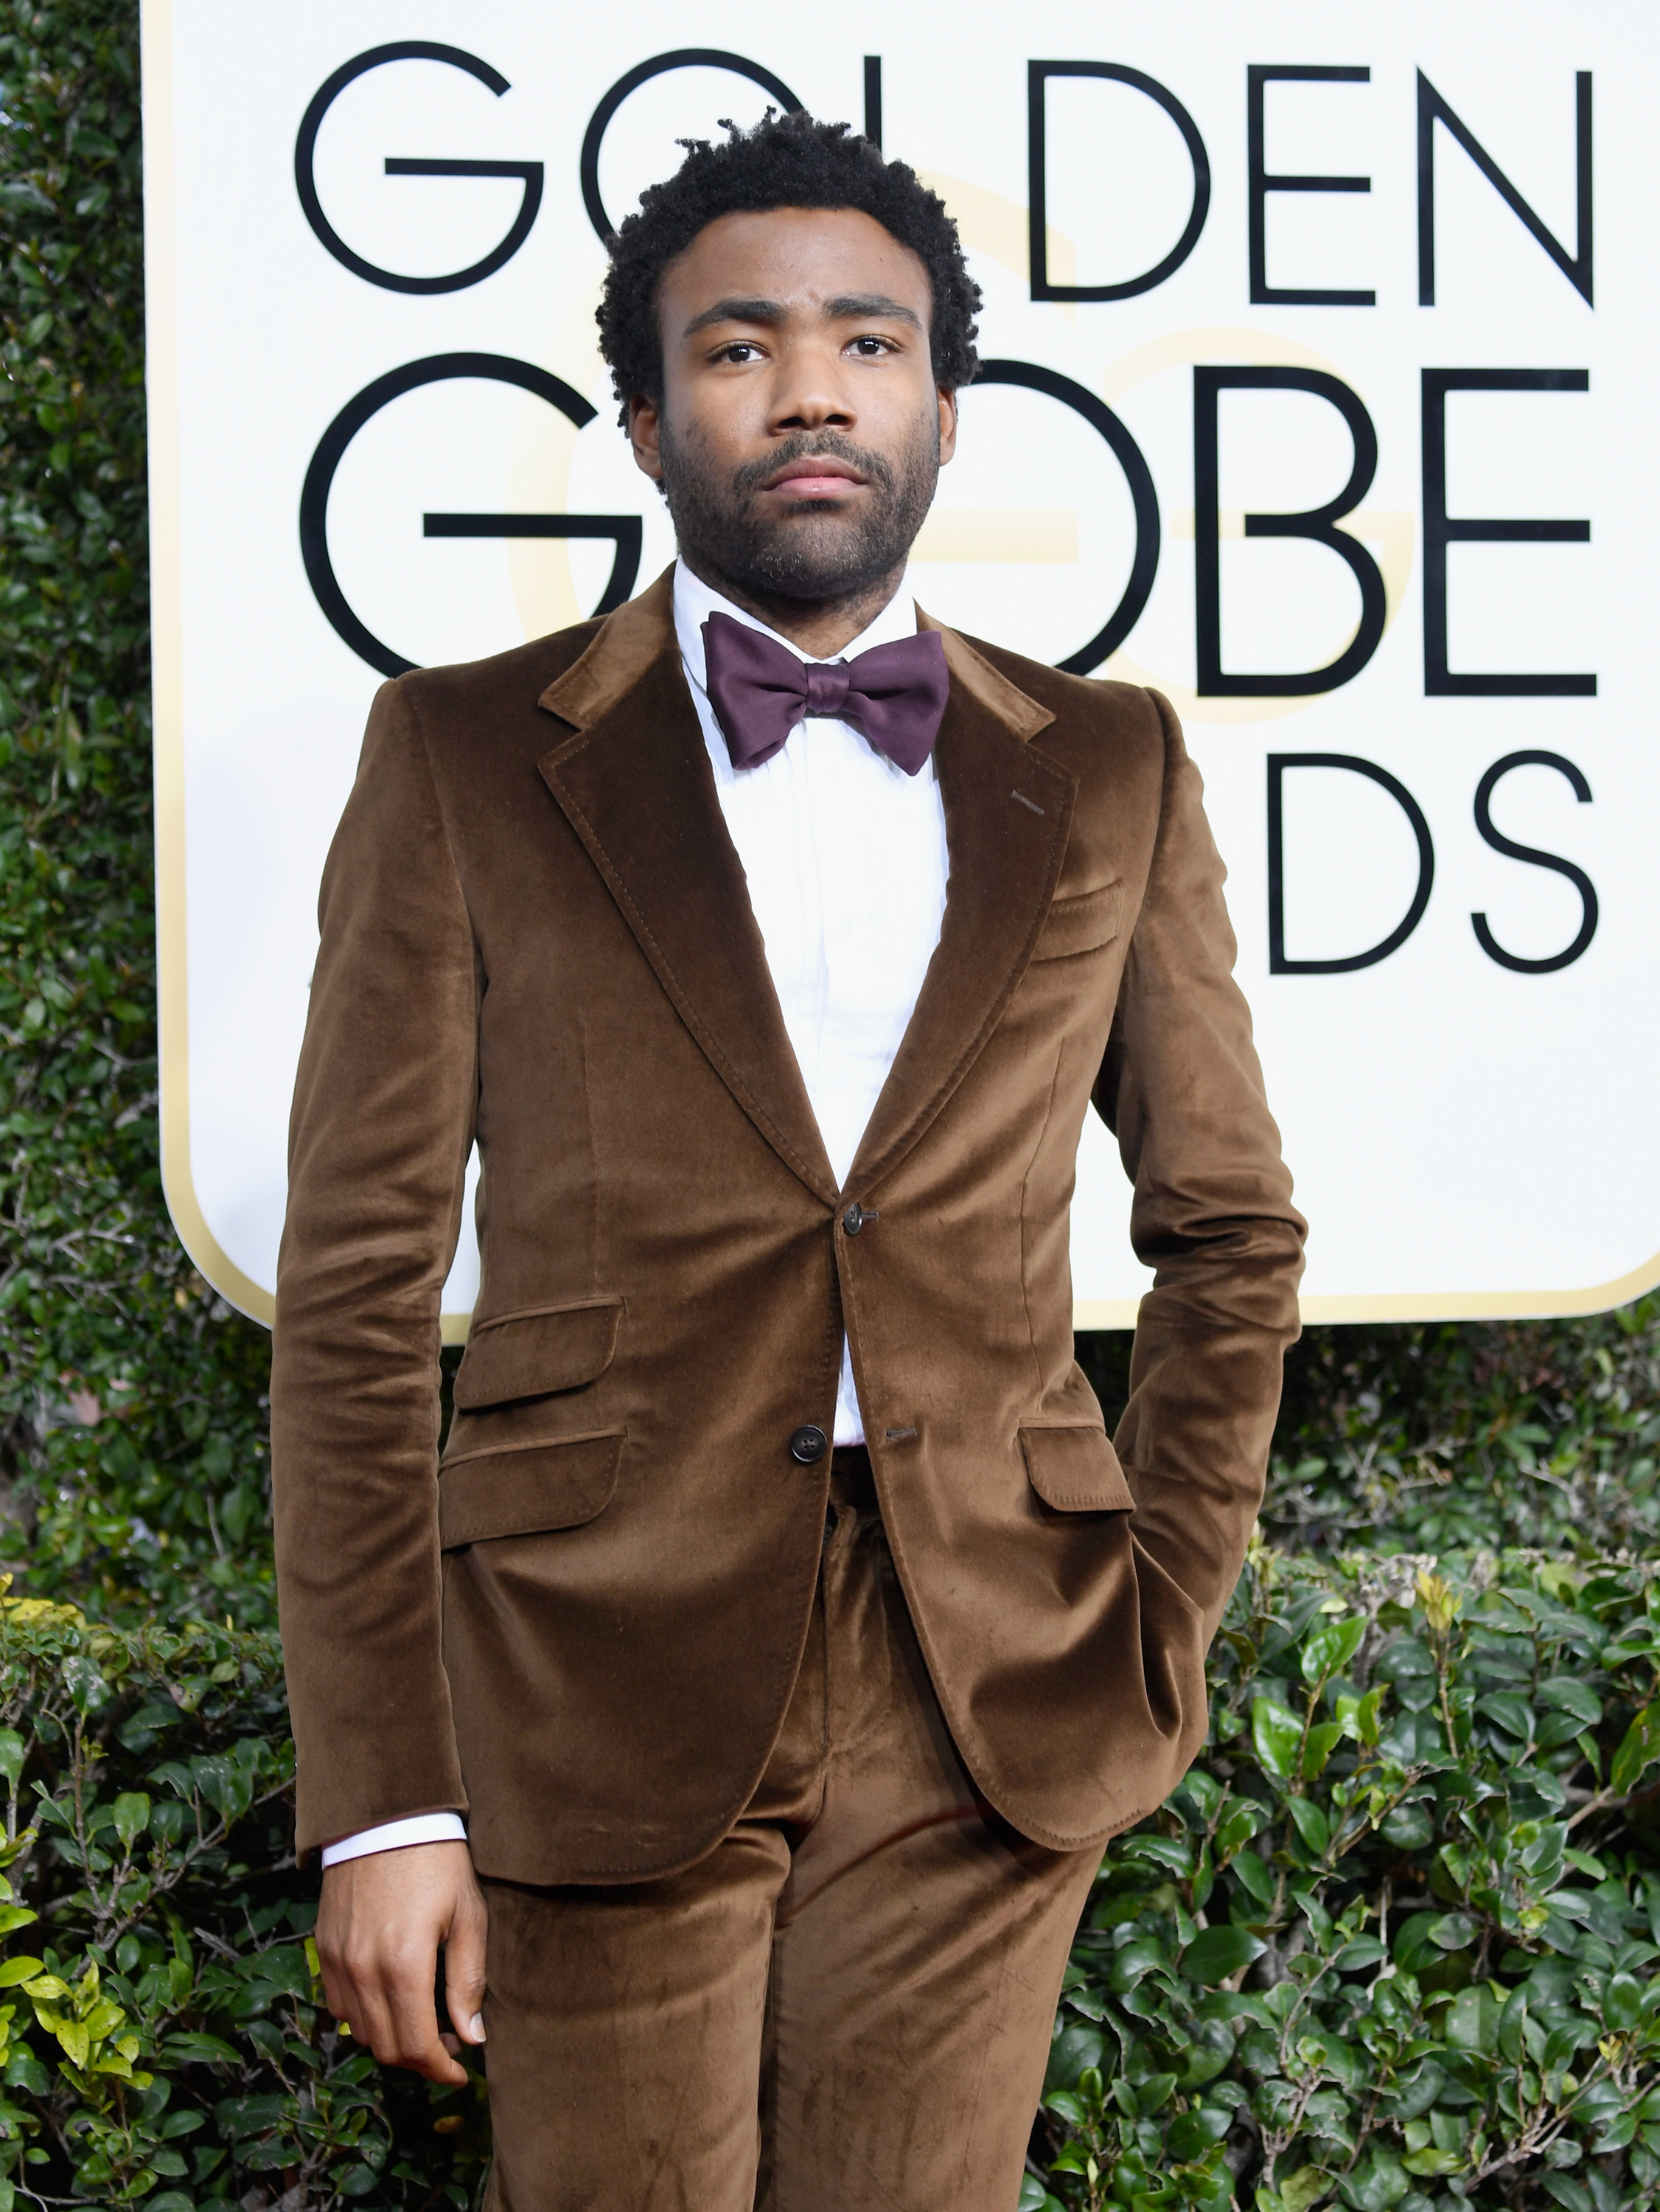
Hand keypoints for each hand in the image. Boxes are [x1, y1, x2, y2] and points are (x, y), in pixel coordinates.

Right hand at [316, 1840, 486, 2083]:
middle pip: (386, 2048)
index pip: (416, 2045)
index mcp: (404, 1965)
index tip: (460, 2074)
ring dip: (392, 2041)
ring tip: (424, 2022)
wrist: (386, 1815)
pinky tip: (391, 2000)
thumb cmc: (437, 1860)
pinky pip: (339, 2006)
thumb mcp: (467, 1915)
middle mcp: (363, 1970)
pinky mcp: (324, 1948)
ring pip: (360, 2032)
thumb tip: (472, 2036)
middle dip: (420, 2060)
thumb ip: (468, 1981)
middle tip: (449, 2045)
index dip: (440, 2070)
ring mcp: (338, 1961)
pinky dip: (364, 2018)